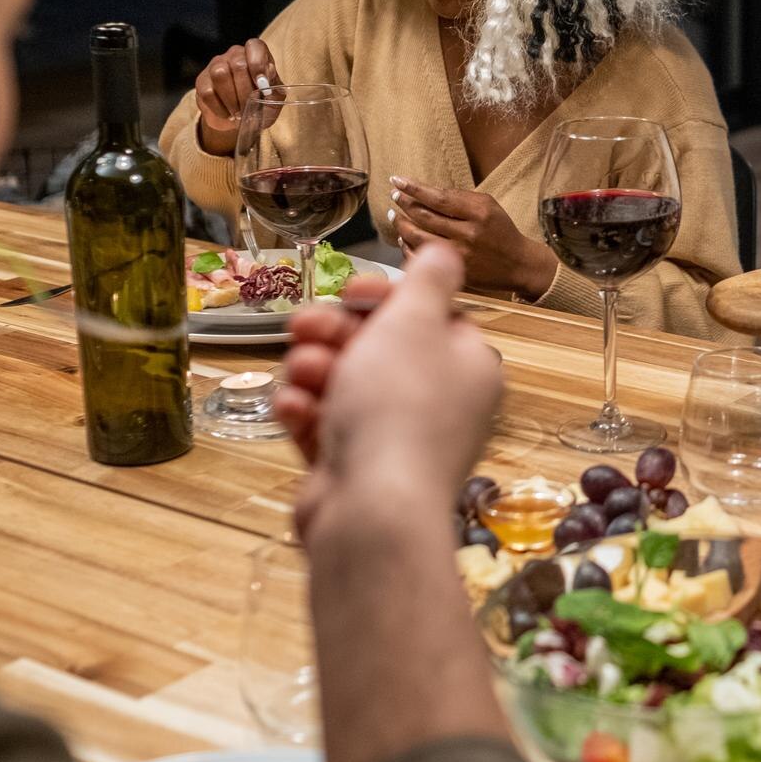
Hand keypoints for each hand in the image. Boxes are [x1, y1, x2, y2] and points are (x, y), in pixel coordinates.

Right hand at [193, 38, 277, 156]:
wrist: (241, 120)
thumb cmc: (261, 104)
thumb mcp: (274, 98)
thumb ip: (275, 85)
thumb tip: (268, 73)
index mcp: (255, 54)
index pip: (255, 46)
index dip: (258, 64)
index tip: (263, 86)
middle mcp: (235, 54)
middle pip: (238, 64)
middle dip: (246, 91)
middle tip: (250, 107)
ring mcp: (216, 65)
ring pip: (220, 74)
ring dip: (232, 99)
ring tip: (239, 113)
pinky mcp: (202, 81)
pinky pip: (208, 92)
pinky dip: (220, 108)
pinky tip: (227, 114)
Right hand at [275, 244, 502, 535]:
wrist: (373, 510)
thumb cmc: (398, 405)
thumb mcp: (415, 320)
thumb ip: (429, 278)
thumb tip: (445, 252)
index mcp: (467, 365)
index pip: (431, 318)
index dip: (388, 300)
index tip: (353, 292)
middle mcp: (441, 404)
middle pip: (382, 350)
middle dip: (336, 332)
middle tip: (304, 326)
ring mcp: (398, 442)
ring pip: (347, 387)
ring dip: (315, 370)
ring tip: (301, 372)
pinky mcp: (357, 472)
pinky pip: (328, 430)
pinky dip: (307, 415)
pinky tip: (293, 410)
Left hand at [387, 175, 558, 299]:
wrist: (518, 264)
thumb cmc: (501, 231)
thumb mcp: (488, 206)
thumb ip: (460, 198)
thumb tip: (426, 192)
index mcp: (479, 212)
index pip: (438, 197)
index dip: (414, 188)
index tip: (397, 180)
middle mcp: (469, 233)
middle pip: (424, 216)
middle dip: (405, 204)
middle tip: (395, 196)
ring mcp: (460, 255)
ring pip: (419, 237)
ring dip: (402, 224)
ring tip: (395, 215)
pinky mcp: (454, 271)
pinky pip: (422, 259)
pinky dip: (407, 247)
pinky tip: (403, 238)